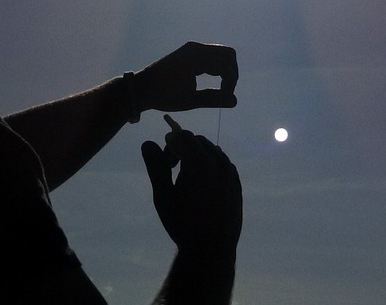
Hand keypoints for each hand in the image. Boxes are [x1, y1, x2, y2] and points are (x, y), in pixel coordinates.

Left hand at [133, 42, 237, 113]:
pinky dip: (217, 68)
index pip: (227, 61)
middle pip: (227, 54)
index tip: (225, 96)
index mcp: (196, 56)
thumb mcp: (190, 100)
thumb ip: (214, 99)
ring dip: (225, 71)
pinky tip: (214, 82)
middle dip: (231, 73)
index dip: (231, 80)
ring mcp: (192, 49)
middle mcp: (196, 48)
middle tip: (226, 91)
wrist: (142, 88)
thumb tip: (235, 101)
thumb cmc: (164, 95)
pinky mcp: (190, 53)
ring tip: (221, 89)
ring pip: (220, 54)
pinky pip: (211, 56)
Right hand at [142, 116, 242, 256]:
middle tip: (174, 171)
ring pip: (213, 152)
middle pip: (199, 142)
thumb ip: (156, 165)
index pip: (183, 136)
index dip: (171, 145)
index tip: (166, 164)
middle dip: (184, 149)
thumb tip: (148, 143)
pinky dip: (211, 168)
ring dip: (199, 157)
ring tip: (188, 181)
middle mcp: (219, 162)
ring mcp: (231, 173)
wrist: (211, 249)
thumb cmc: (182, 222)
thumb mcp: (162, 195)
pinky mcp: (237, 184)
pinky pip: (223, 165)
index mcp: (200, 161)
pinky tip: (203, 189)